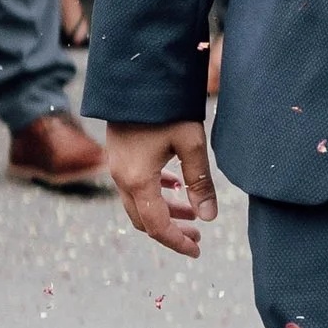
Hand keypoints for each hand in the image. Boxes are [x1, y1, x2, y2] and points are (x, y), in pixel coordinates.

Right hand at [109, 119, 217, 257]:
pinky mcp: (120, 154)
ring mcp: (117, 166)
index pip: (156, 225)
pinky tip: (174, 186)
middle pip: (144, 218)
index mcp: (138, 180)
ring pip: (139, 202)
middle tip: (198, 236)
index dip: (176, 241)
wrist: (137, 76)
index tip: (197, 250)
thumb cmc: (167, 108)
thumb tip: (209, 217)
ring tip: (192, 213)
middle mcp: (122, 177)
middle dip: (171, 230)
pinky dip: (155, 192)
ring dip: (165, 210)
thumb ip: (200, 182)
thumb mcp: (191, 144)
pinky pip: (135, 185)